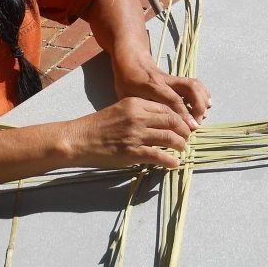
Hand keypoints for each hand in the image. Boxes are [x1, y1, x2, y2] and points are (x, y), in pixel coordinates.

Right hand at [63, 97, 191, 169]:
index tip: (183, 124)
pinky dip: (170, 160)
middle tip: (187, 137)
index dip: (179, 117)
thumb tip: (159, 122)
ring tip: (182, 148)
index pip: (166, 108)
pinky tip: (174, 163)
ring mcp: (136, 135)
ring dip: (180, 144)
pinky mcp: (132, 152)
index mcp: (135, 103)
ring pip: (169, 138)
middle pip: (172, 121)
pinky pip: (159, 156)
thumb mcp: (120, 110)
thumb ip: (139, 113)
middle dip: (184, 130)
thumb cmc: (98, 125)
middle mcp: (138, 117)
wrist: (79, 139)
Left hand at [112, 56, 210, 129]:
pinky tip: (205, 104)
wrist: (131, 59)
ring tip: (203, 114)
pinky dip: (203, 93)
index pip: (173, 99)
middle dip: (197, 105)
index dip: (183, 113)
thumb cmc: (126, 81)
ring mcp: (173, 78)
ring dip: (202, 99)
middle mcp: (165, 80)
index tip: (191, 127)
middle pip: (189, 87)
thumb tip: (151, 129)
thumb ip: (140, 109)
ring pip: (194, 84)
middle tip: (197, 122)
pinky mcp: (177, 78)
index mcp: (152, 86)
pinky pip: (194, 83)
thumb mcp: (127, 96)